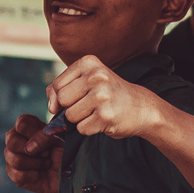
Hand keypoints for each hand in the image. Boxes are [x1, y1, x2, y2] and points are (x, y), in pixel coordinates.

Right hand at [4, 113, 62, 192]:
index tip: (48, 138)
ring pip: (13, 159)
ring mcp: (14, 158)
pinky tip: (40, 174)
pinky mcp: (16, 176)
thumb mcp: (61, 138)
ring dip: (35, 163)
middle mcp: (17, 141)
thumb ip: (46, 135)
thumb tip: (29, 148)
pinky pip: (18, 175)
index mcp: (28, 127)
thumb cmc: (67, 151)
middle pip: (11, 141)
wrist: (73, 173)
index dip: (34, 132)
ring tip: (46, 163)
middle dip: (32, 149)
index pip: (21, 123)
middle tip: (47, 153)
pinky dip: (33, 175)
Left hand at [49, 55, 167, 140]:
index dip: (61, 97)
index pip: (57, 85)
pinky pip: (82, 128)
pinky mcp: (106, 116)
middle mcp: (96, 76)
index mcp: (88, 63)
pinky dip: (90, 129)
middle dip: (71, 108)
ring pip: (70, 116)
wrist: (142, 108)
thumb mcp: (86, 81)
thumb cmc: (109, 94)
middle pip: (62, 101)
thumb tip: (51, 107)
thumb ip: (60, 88)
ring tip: (97, 112)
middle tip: (90, 105)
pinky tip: (103, 120)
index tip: (78, 97)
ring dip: (81, 120)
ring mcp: (102, 96)